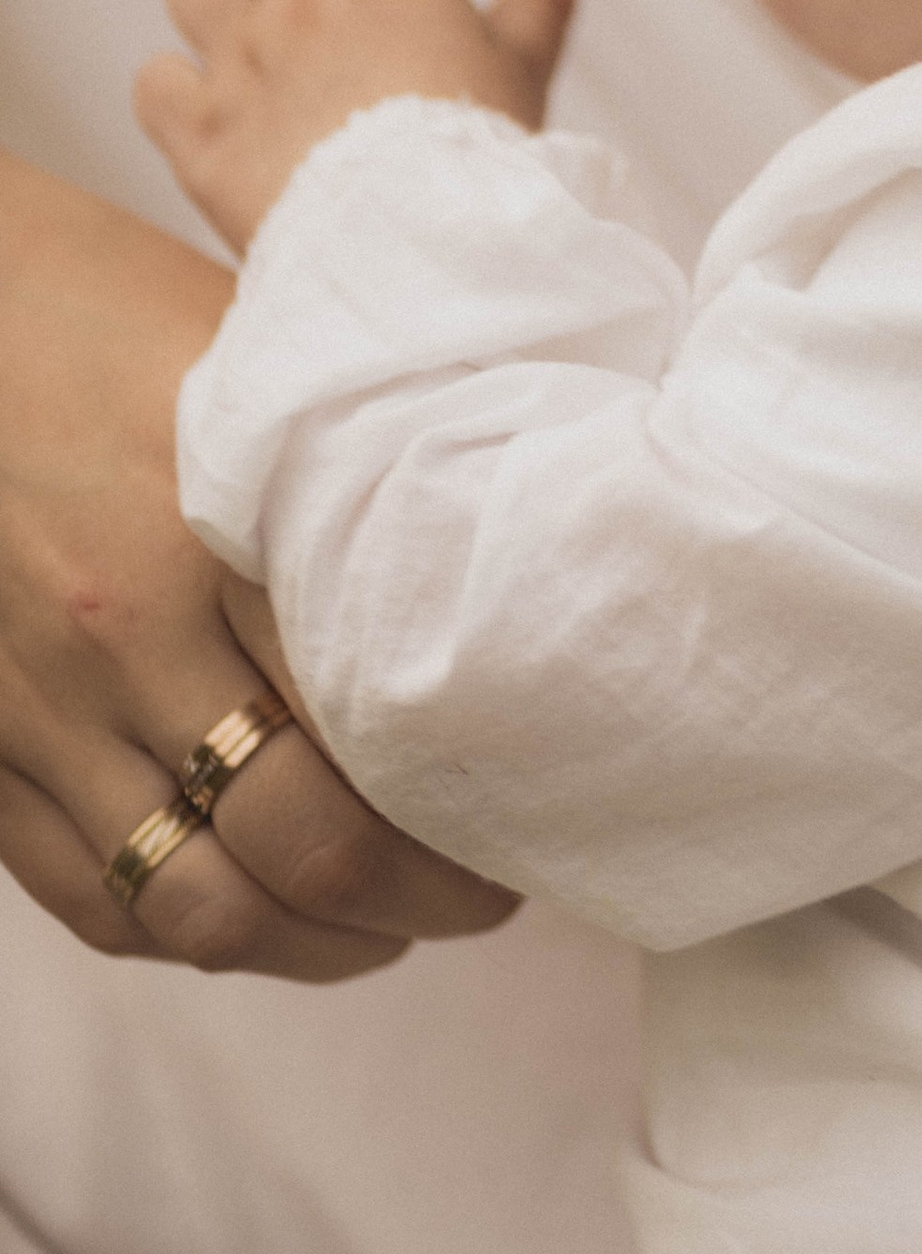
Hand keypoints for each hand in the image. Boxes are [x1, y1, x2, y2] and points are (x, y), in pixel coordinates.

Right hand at [0, 152, 518, 972]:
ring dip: (316, 945)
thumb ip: (356, 459)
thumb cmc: (107, 308)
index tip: (540, 804)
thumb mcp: (252, 355)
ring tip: (390, 926)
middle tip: (490, 890)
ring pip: (200, 904)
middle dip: (425, 895)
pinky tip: (262, 920)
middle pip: (307, 841)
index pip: (383, 717)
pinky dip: (189, 936)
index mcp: (223, 526)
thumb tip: (504, 531)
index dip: (478, 796)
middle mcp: (129, 633)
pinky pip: (92, 901)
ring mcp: (41, 706)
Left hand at [134, 0, 574, 251]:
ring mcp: (242, 62)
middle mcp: (306, 2)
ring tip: (256, 48)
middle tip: (338, 20)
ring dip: (223, 4)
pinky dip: (178, 93)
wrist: (413, 254)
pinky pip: (154, 82)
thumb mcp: (522, 82)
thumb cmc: (481, 166)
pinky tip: (214, 116)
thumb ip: (531, 21)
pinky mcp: (198, 133)